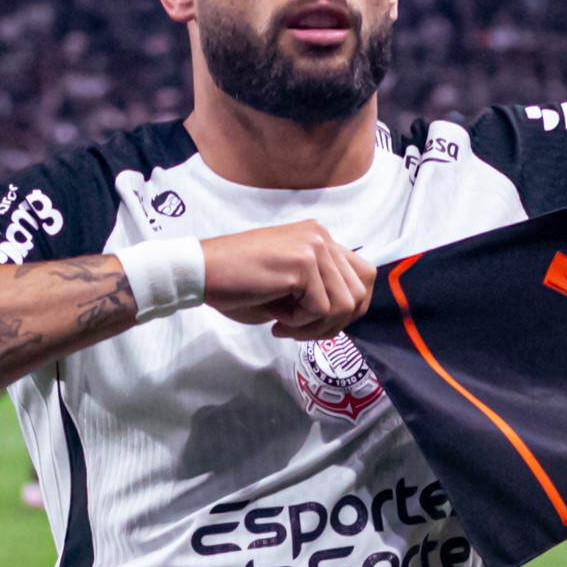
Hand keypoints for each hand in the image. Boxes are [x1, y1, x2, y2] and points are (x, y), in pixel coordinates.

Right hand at [200, 221, 372, 340]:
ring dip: (315, 326)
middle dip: (333, 323)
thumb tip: (347, 315)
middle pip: (359, 293)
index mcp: (320, 238)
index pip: (363, 276)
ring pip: (344, 304)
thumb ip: (320, 289)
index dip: (349, 309)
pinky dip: (299, 323)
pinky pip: (320, 309)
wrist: (203, 273)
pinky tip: (276, 317)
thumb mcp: (291, 285)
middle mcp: (322, 236)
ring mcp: (314, 247)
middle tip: (298, 330)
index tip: (319, 324)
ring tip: (285, 323)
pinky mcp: (303, 263)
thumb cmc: (238, 284)